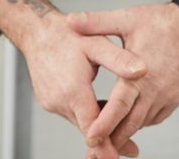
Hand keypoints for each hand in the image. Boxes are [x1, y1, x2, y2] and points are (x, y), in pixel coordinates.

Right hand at [20, 14, 146, 158]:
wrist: (37, 32)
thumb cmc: (67, 35)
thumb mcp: (97, 43)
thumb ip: (119, 59)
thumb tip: (141, 70)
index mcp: (72, 90)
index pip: (91, 127)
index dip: (105, 144)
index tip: (117, 156)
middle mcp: (59, 100)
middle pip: (87, 128)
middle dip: (108, 139)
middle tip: (132, 149)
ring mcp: (52, 103)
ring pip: (80, 121)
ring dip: (97, 124)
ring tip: (122, 131)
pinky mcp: (49, 102)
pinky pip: (72, 113)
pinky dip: (86, 114)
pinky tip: (101, 108)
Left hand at [69, 3, 178, 156]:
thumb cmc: (161, 21)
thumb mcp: (126, 18)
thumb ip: (96, 22)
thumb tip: (71, 21)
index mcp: (139, 74)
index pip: (119, 107)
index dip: (104, 125)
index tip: (90, 138)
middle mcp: (155, 90)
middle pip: (130, 124)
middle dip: (111, 138)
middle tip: (93, 149)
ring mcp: (167, 96)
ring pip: (142, 123)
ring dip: (125, 130)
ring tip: (107, 135)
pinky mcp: (176, 98)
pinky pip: (155, 118)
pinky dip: (140, 121)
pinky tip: (129, 117)